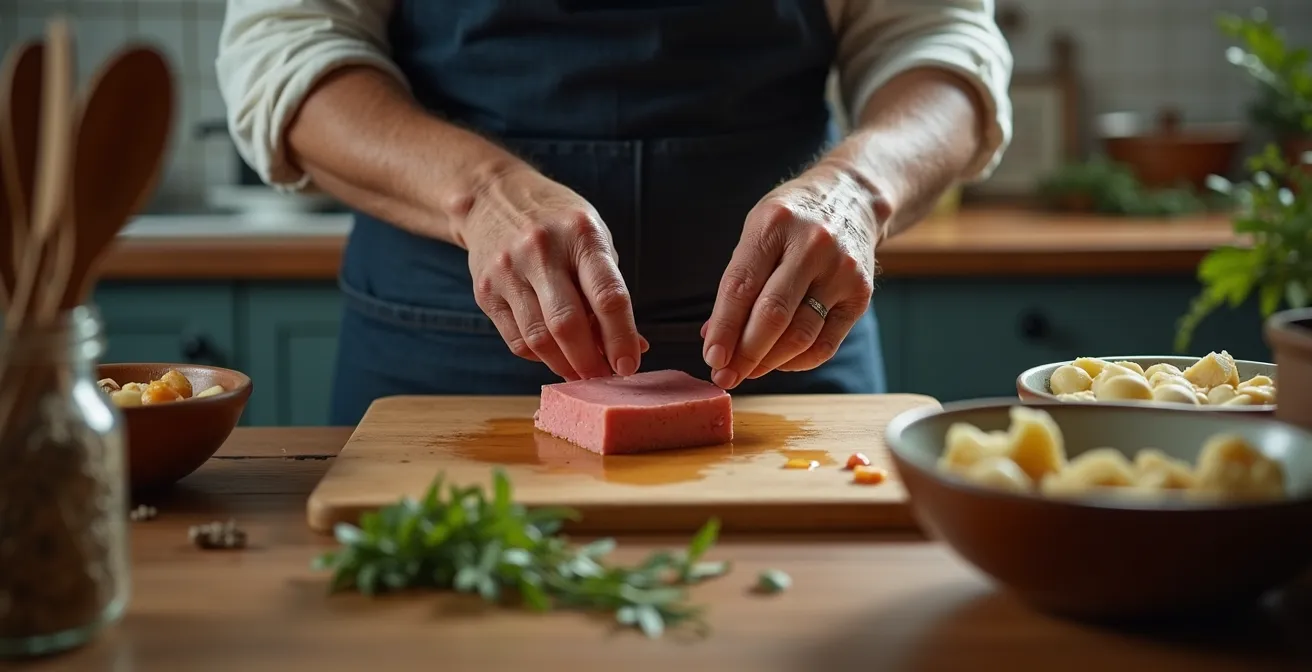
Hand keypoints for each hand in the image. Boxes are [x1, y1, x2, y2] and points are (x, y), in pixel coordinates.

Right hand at [465, 164, 644, 379]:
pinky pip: (517, 340)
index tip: (630, 365)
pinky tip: (554, 355)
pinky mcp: (486, 291)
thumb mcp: (593, 240)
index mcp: (581, 234)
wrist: (492, 197)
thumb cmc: (558, 223)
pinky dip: (540, 356)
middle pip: (568, 324)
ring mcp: (508, 270)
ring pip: (539, 339)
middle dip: (590, 361)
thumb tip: (635, 347)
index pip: (607, 296)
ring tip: (582, 373)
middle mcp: (541, 250)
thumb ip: (609, 291)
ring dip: (565, 366)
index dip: (622, 337)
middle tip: (604, 378)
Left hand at [701, 164, 879, 388]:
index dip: (723, 328)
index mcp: (775, 224)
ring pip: (800, 335)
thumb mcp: (758, 230)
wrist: (852, 198)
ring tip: (748, 371)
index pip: (741, 286)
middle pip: (773, 315)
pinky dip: (797, 362)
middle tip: (725, 375)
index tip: (711, 357)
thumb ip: (738, 281)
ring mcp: (841, 271)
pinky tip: (779, 362)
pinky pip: (825, 343)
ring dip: (769, 362)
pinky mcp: (861, 294)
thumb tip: (714, 337)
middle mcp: (812, 245)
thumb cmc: (793, 220)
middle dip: (744, 353)